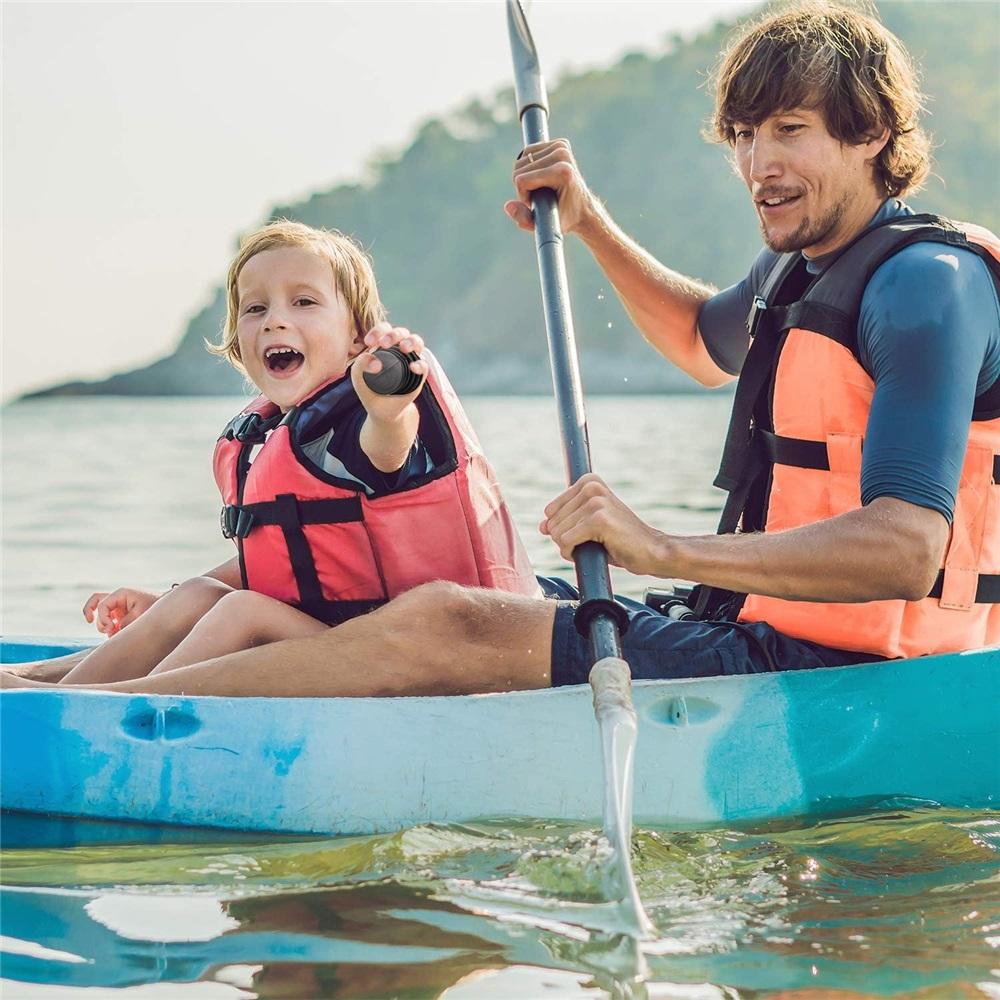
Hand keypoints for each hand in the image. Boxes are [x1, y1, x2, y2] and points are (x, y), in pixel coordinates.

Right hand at [83, 587, 160, 635]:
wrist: (168, 608)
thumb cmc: (155, 607)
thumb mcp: (139, 614)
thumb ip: (124, 623)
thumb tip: (112, 631)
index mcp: (121, 593)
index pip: (102, 605)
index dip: (102, 618)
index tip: (110, 628)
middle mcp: (118, 598)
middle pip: (96, 603)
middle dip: (96, 618)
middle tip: (104, 629)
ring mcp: (120, 606)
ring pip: (102, 613)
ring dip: (104, 625)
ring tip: (114, 633)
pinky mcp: (123, 613)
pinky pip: (110, 618)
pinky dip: (110, 627)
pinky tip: (116, 634)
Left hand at [352, 322, 428, 420]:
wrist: (383, 411)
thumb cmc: (370, 391)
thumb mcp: (358, 380)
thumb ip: (359, 366)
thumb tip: (373, 360)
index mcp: (383, 346)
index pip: (383, 330)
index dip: (378, 331)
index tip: (369, 342)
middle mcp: (399, 350)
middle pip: (401, 332)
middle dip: (394, 334)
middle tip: (385, 343)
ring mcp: (411, 360)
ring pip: (416, 342)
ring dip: (411, 341)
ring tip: (404, 348)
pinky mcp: (419, 375)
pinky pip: (424, 364)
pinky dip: (420, 364)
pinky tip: (413, 368)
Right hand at [505, 138, 596, 234]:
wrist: (583, 209)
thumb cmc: (564, 218)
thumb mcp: (544, 225)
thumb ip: (524, 219)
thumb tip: (508, 206)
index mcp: (562, 172)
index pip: (521, 180)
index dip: (523, 196)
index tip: (537, 204)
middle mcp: (563, 155)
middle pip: (519, 167)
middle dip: (524, 185)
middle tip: (540, 196)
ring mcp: (562, 147)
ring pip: (522, 159)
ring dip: (526, 176)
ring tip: (541, 188)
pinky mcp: (560, 143)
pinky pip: (528, 152)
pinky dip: (529, 166)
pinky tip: (541, 176)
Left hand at [540, 473, 667, 575]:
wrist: (651, 551)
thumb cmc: (620, 540)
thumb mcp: (588, 525)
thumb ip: (565, 521)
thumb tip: (542, 526)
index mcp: (589, 481)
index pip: (550, 511)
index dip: (564, 528)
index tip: (587, 532)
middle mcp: (591, 487)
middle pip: (552, 522)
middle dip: (567, 539)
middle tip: (593, 542)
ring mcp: (595, 501)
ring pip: (557, 534)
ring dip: (572, 547)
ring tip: (596, 546)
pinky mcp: (598, 519)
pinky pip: (566, 542)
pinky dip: (573, 553)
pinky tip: (594, 552)